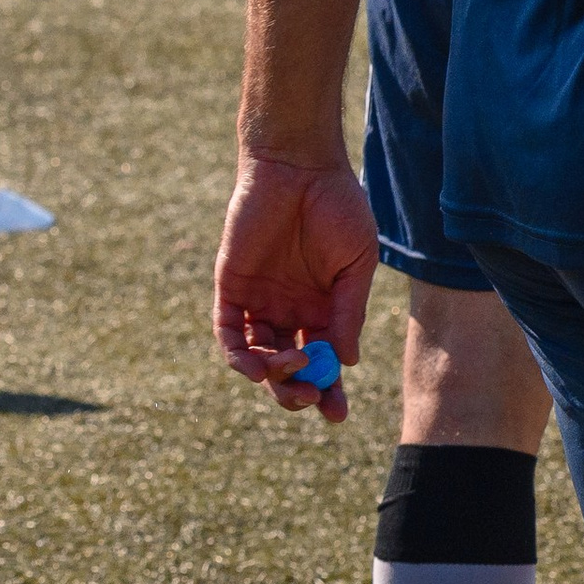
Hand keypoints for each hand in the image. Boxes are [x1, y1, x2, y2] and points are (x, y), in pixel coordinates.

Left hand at [212, 150, 380, 424]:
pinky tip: (256, 365)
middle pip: (287, 368)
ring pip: (256, 356)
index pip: (322, 363)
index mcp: (321, 309)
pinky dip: (238, 353)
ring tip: (293, 369)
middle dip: (297, 392)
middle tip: (312, 400)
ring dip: (271, 376)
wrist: (299, 166)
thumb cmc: (337, 207)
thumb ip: (349, 312)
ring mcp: (259, 299)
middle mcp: (288, 310)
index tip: (337, 416)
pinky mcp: (231, 285)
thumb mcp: (355, 265)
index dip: (329, 392)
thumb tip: (346, 364)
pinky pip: (228, 330)